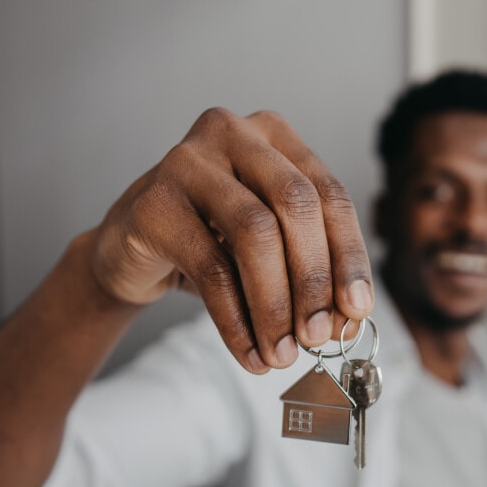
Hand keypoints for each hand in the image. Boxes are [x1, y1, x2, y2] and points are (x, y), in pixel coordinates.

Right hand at [90, 109, 373, 372]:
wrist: (129, 251)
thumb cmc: (212, 244)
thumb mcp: (270, 249)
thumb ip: (310, 271)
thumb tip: (348, 320)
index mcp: (275, 136)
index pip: (330, 194)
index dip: (349, 256)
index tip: (357, 311)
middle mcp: (233, 133)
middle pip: (295, 204)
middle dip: (314, 279)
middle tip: (319, 337)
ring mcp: (187, 162)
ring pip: (254, 234)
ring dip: (275, 305)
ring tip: (282, 354)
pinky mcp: (153, 203)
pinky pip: (210, 268)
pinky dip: (236, 321)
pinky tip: (249, 353)